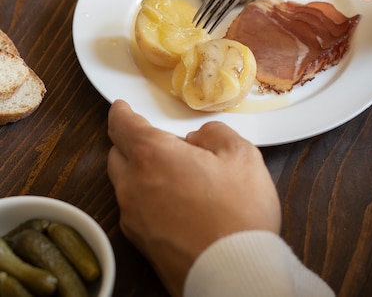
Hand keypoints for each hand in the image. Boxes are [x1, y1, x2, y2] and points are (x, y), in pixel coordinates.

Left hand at [107, 100, 280, 296]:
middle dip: (131, 142)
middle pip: (117, 153)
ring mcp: (133, 218)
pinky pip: (134, 210)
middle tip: (160, 143)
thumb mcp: (242, 156)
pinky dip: (145, 198)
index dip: (121, 112)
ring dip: (138, 172)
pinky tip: (174, 204)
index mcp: (153, 155)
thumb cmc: (238, 213)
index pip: (122, 125)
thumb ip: (215, 133)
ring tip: (172, 175)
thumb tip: (199, 138)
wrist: (234, 275)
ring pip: (124, 183)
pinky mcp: (140, 244)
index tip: (121, 108)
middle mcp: (133, 185)